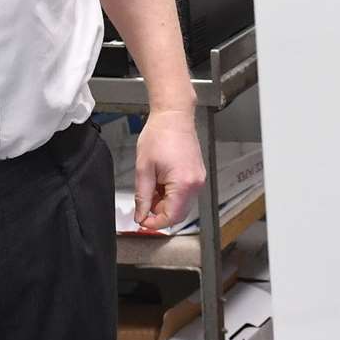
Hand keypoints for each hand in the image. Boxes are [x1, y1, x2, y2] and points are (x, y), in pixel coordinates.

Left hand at [133, 110, 206, 230]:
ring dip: (165, 202)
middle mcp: (196, 184)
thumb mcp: (144, 169)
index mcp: (183, 184)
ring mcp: (198, 179)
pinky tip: (161, 180)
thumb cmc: (160, 135)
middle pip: (178, 214)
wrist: (174, 116)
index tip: (141, 220)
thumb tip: (141, 216)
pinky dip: (171, 193)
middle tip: (144, 201)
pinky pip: (185, 193)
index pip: (171, 217)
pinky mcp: (197, 174)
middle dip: (159, 212)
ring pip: (181, 204)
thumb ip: (142, 196)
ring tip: (152, 184)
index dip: (154, 223)